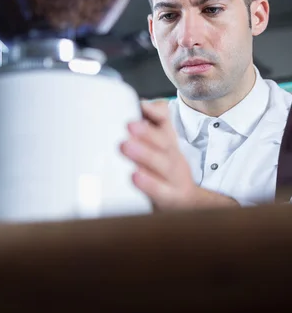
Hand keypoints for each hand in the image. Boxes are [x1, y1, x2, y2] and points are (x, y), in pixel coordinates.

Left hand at [121, 101, 237, 209]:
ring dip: (145, 154)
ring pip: (163, 166)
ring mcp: (174, 180)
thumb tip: (135, 108)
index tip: (141, 106)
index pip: (165, 125)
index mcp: (169, 146)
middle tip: (130, 125)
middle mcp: (174, 160)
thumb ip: (149, 129)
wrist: (188, 206)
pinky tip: (135, 176)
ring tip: (125, 146)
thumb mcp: (160, 151)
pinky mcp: (170, 198)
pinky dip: (149, 184)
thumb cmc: (165, 177)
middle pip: (165, 144)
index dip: (155, 114)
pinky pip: (160, 191)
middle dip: (148, 133)